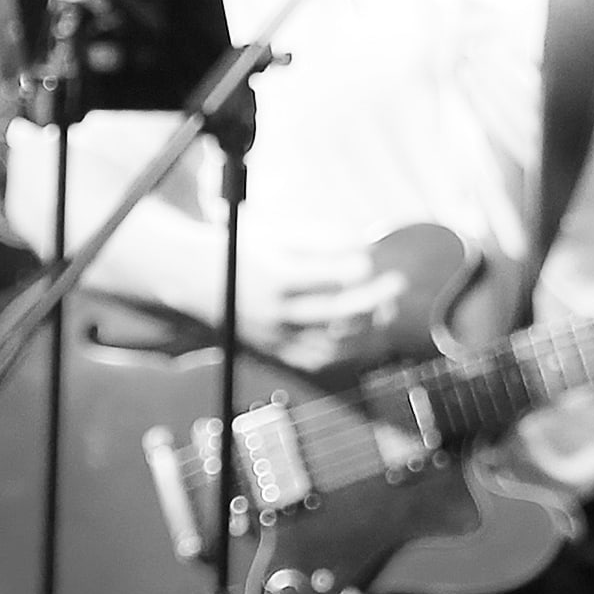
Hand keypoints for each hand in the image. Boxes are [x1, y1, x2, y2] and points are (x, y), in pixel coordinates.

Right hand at [238, 244, 410, 374]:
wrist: (197, 278)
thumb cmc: (242, 249)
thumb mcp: (276, 232)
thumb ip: (320, 237)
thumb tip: (361, 246)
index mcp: (274, 277)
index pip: (325, 277)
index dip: (356, 269)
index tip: (371, 260)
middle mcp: (275, 312)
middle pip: (335, 313)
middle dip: (373, 299)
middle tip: (396, 284)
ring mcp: (275, 336)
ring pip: (332, 345)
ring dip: (366, 330)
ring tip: (383, 310)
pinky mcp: (274, 350)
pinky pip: (317, 361)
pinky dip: (345, 352)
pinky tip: (361, 335)